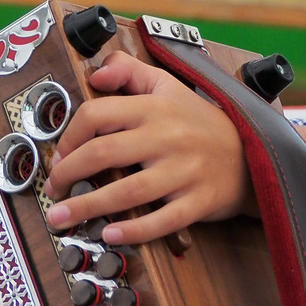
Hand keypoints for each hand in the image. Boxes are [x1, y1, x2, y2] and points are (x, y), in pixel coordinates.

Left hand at [42, 51, 253, 245]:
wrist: (254, 153)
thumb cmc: (201, 122)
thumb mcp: (168, 86)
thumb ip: (129, 71)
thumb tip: (94, 74)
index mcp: (154, 108)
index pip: (98, 114)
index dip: (69, 136)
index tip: (58, 156)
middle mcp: (166, 137)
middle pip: (104, 153)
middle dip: (68, 174)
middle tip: (51, 189)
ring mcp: (183, 171)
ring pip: (128, 191)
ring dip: (88, 206)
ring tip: (60, 218)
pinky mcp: (198, 201)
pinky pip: (162, 220)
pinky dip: (134, 230)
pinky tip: (110, 234)